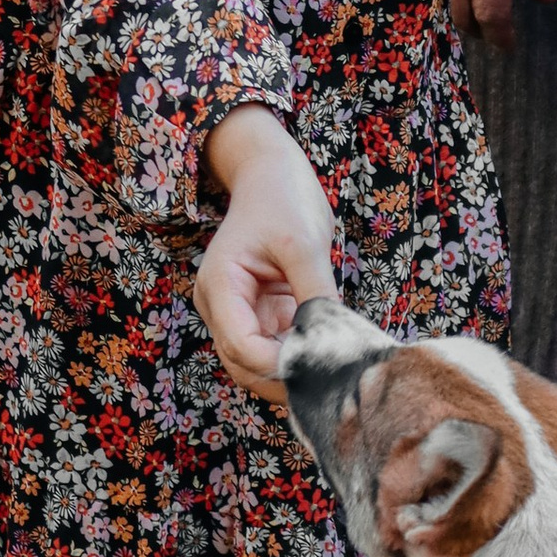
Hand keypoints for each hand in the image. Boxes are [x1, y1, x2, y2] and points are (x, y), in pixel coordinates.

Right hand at [195, 106, 338, 399]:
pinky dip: (301, 354)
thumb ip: (315, 292)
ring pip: (260, 362)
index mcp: (220, 286)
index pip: (241, 345)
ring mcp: (240, 311)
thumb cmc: (282, 198)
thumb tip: (332, 340)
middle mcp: (222, 306)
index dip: (278, 363)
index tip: (320, 364)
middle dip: (284, 377)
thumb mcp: (303, 243)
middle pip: (245, 364)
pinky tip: (332, 355)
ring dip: (293, 370)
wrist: (272, 174)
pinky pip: (277, 346)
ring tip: (336, 373)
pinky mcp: (262, 312)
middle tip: (333, 382)